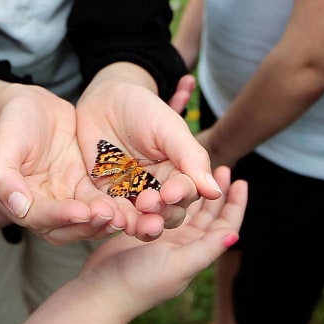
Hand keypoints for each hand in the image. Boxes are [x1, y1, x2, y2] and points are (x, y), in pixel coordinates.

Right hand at [0, 83, 135, 244]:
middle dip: (88, 225)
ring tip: (124, 215)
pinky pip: (99, 202)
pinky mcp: (83, 188)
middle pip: (65, 227)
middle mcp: (42, 207)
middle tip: (109, 216)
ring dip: (104, 222)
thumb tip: (17, 207)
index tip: (82, 211)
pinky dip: (114, 207)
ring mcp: (64, 199)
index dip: (60, 216)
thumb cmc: (13, 123)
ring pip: (85, 220)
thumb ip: (2, 177)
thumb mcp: (4, 144)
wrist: (34, 105)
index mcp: (17, 202)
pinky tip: (131, 205)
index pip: (38, 217)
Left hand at [75, 66, 222, 233]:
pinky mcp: (107, 195)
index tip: (171, 192)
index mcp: (179, 175)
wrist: (107, 99)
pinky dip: (112, 217)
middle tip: (148, 202)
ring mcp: (132, 194)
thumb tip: (216, 192)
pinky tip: (112, 217)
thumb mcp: (170, 128)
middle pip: (166, 213)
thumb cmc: (144, 109)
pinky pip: (111, 212)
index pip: (186, 193)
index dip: (180, 195)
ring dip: (139, 224)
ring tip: (133, 223)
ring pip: (141, 219)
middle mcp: (158, 189)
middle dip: (160, 213)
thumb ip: (192, 159)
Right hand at [77, 166, 245, 317]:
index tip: (241, 181)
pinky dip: (167, 194)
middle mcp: (183, 245)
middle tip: (220, 167)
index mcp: (196, 252)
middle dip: (215, 192)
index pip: (224, 226)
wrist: (101, 291)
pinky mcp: (142, 231)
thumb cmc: (140, 282)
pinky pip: (161, 208)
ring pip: (184, 208)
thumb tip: (235, 235)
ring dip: (192, 190)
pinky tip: (165, 177)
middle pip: (207, 214)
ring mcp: (163, 238)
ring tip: (193, 168)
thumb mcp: (177, 264)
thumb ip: (205, 249)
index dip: (235, 205)